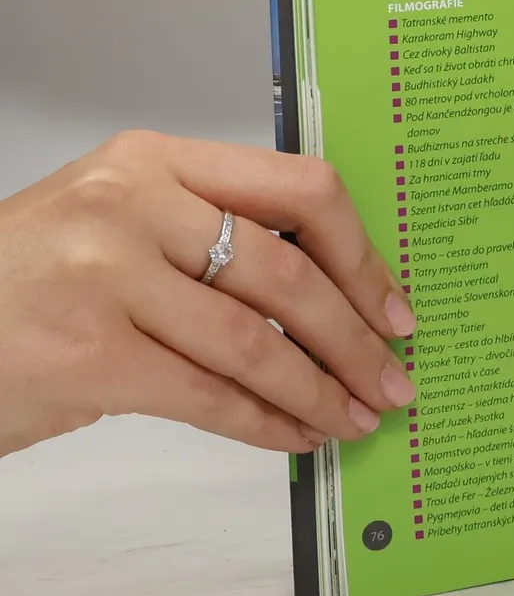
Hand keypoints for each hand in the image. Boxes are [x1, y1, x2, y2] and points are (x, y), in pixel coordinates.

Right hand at [0, 131, 415, 459]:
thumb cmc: (29, 279)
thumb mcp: (118, 220)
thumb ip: (211, 232)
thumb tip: (331, 292)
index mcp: (157, 160)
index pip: (299, 190)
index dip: (361, 256)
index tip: (394, 305)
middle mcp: (134, 206)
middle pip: (288, 273)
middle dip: (355, 337)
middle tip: (392, 378)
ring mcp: (107, 278)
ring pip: (255, 342)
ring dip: (320, 389)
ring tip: (355, 416)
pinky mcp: (88, 355)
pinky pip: (209, 395)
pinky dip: (266, 422)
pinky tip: (298, 435)